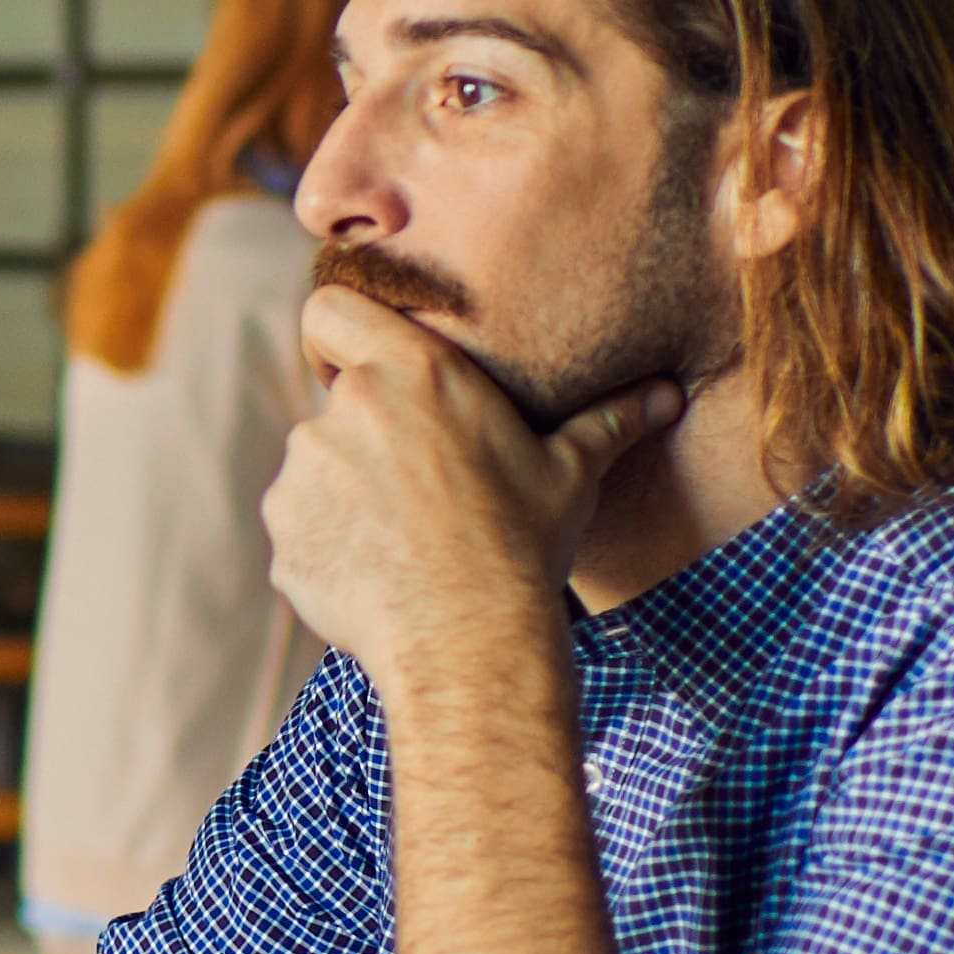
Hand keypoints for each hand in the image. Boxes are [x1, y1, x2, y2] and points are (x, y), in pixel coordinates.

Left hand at [260, 288, 681, 686]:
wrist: (470, 644)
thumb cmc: (525, 546)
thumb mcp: (569, 475)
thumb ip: (607, 423)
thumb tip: (670, 395)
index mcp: (410, 373)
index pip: (330, 308)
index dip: (339, 334)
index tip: (363, 370)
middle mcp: (343, 410)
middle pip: (335, 402)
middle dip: (365, 436)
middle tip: (420, 487)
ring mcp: (302, 476)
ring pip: (314, 469)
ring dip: (345, 494)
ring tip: (406, 541)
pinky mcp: (283, 537)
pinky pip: (300, 530)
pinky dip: (328, 548)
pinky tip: (381, 578)